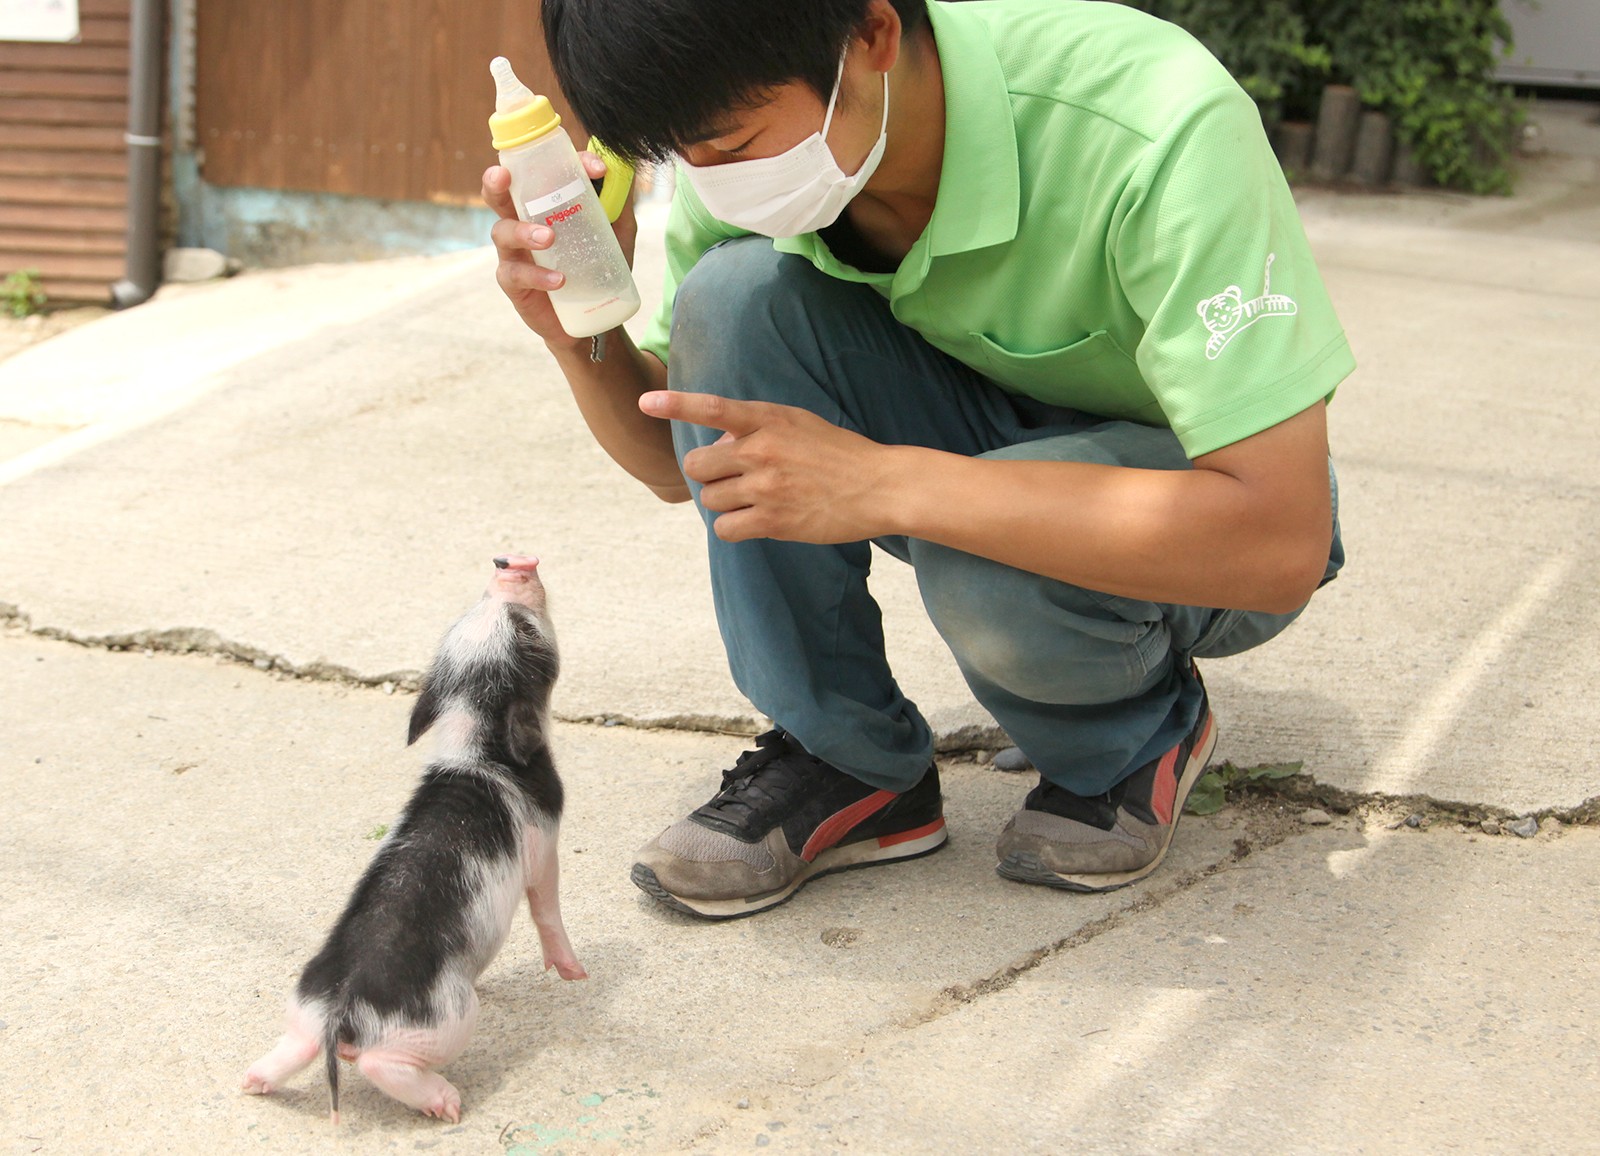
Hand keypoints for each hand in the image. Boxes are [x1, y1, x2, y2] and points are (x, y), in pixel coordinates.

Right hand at [482, 152, 638, 349]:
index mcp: (541, 205)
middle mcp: (522, 223)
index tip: (596, 169)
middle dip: (495, 181)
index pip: (538, 174)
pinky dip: (537, 275)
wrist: (594, 318)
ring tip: (549, 238)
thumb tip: (625, 170)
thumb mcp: (615, 235)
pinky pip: (515, 275)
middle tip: (504, 175)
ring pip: (503, 232)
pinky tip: (559, 280)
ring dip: (524, 232)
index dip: (559, 161)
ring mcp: (514, 254)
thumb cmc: (596, 268)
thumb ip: (618, 206)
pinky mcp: (514, 284)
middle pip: (498, 195)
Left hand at [640, 391, 903, 542]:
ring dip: (722, 501)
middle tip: (733, 476)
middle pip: (698, 464)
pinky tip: (754, 521)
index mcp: (769, 420)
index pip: (713, 408)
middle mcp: (762, 451)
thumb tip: (718, 440)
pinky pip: (725, 529)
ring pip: (709, 498)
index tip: (645, 402)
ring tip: (752, 499)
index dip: (675, 404)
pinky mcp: (773, 522)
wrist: (878, 487)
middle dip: (708, 472)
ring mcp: (766, 488)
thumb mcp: (798, 423)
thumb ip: (756, 426)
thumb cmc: (838, 454)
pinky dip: (733, 527)